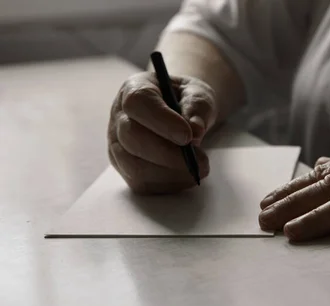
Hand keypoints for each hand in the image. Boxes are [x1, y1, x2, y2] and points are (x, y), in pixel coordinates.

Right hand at [107, 71, 217, 193]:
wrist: (181, 114)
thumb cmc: (187, 101)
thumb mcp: (198, 94)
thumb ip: (197, 107)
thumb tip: (195, 130)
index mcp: (134, 89)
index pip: (137, 103)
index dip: (161, 121)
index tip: (187, 136)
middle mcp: (119, 117)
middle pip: (132, 138)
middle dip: (169, 154)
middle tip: (202, 160)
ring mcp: (118, 146)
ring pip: (135, 167)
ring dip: (172, 173)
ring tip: (200, 169)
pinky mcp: (126, 169)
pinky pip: (144, 183)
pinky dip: (170, 184)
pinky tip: (189, 176)